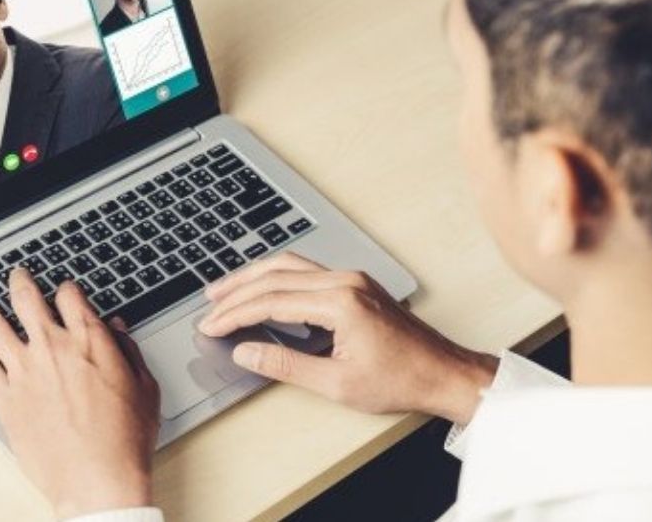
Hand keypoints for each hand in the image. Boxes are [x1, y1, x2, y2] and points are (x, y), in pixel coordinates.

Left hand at [0, 268, 159, 518]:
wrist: (97, 478)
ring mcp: (25, 370)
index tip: (64, 290)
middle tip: (15, 275)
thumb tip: (117, 331)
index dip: (66, 288)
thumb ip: (128, 352)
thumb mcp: (144, 388)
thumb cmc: (124, 439)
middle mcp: (53, 347)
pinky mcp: (5, 397)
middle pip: (26, 299)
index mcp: (89, 340)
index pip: (70, 295)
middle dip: (19, 282)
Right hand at [198, 253, 496, 425]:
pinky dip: (278, 278)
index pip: (271, 301)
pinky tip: (264, 288)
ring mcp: (352, 279)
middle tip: (209, 307)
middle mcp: (345, 281)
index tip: (212, 327)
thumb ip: (284, 365)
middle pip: (276, 276)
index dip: (235, 315)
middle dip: (237, 292)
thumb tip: (246, 352)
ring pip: (290, 266)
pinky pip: (307, 271)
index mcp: (340, 303)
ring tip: (225, 291)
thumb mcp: (335, 384)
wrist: (442, 372)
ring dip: (255, 277)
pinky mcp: (357, 284)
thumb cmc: (400, 380)